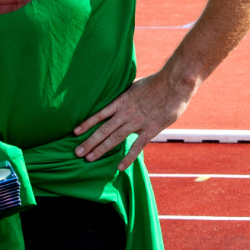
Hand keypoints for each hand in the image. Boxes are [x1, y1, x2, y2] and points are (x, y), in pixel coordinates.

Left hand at [74, 69, 196, 169]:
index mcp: (121, 101)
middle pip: (103, 130)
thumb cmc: (156, 83)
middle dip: (89, 142)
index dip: (87, 123)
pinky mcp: (150, 130)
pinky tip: (119, 167)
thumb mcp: (135, 86)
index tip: (75, 132)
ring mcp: (137, 123)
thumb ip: (126, 97)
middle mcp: (126, 113)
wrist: (174, 84)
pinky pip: (137, 146)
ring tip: (89, 159)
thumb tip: (119, 101)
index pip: (99, 114)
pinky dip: (128, 157)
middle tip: (77, 153)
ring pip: (115, 138)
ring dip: (101, 149)